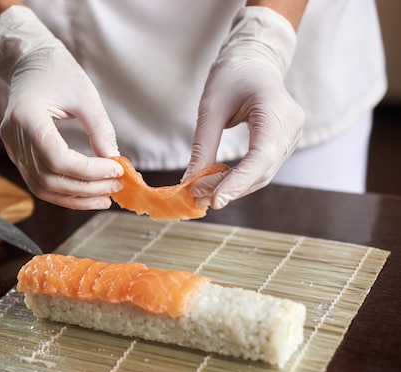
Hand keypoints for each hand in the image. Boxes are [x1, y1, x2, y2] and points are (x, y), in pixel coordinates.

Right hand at [0, 6, 122, 209]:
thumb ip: (100, 129)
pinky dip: (64, 193)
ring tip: (105, 197)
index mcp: (26, 116)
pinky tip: (87, 194)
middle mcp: (14, 137)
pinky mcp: (18, 156)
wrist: (30, 63)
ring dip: (75, 198)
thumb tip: (114, 161)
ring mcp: (13, 149)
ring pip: (42, 188)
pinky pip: (40, 183)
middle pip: (49, 178)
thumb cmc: (58, 73)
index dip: (88, 170)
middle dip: (86, 187)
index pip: (56, 158)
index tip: (116, 169)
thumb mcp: (85, 95)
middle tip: (116, 186)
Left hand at [184, 6, 303, 208]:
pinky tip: (216, 183)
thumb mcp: (210, 108)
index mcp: (276, 108)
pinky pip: (262, 167)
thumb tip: (189, 182)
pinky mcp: (284, 143)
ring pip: (263, 174)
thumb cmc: (231, 77)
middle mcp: (291, 125)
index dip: (239, 181)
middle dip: (229, 187)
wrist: (254, 60)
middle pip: (262, 169)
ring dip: (232, 187)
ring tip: (201, 193)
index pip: (261, 155)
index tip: (215, 201)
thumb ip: (202, 146)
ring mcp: (292, 136)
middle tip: (196, 196)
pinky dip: (239, 178)